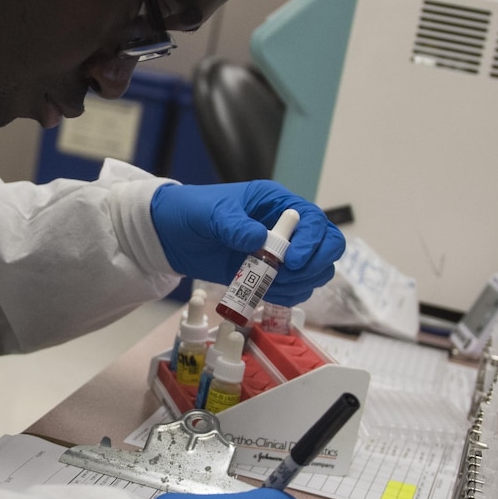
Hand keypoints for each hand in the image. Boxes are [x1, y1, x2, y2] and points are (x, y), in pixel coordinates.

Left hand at [148, 181, 345, 305]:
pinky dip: (286, 295)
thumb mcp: (209, 214)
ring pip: (314, 272)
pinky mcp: (270, 274)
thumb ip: (233, 224)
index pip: (313, 220)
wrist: (169, 235)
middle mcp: (286, 226)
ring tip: (268, 285)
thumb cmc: (190, 212)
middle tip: (288, 276)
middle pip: (327, 246)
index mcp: (276, 203)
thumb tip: (259, 239)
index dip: (312, 242)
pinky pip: (295, 289)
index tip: (293, 261)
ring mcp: (280, 252)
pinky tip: (264, 293)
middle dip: (314, 265)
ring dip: (299, 284)